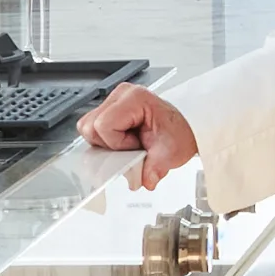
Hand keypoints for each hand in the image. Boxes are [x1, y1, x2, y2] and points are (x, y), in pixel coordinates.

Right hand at [76, 82, 199, 189]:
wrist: (187, 127)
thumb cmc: (180, 132)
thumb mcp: (170, 153)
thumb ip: (154, 168)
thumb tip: (144, 180)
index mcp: (135, 98)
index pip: (103, 126)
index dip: (117, 143)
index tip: (136, 146)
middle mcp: (122, 95)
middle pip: (90, 126)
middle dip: (108, 144)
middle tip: (133, 146)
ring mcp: (114, 100)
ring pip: (87, 127)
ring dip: (105, 143)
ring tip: (129, 144)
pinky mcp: (110, 109)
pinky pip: (93, 129)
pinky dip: (105, 140)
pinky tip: (125, 141)